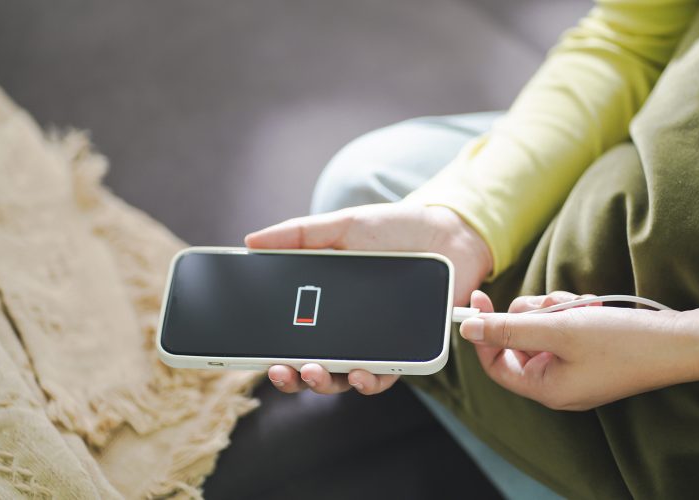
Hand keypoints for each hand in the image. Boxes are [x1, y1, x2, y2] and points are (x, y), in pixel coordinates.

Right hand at [245, 202, 492, 394]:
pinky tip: (359, 374)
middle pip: (312, 364)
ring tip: (314, 371)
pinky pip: (385, 376)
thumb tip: (251, 242)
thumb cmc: (394, 229)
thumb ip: (299, 235)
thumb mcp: (343, 226)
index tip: (257, 355)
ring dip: (324, 383)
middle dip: (293, 376)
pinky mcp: (405, 350)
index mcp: (326, 304)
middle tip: (281, 370)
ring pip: (343, 377)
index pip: (293, 334)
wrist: (447, 234)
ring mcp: (375, 343)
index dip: (273, 350)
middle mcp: (347, 329)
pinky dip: (369, 381)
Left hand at [460, 291, 698, 410]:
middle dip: (531, 315)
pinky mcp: (589, 355)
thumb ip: (508, 329)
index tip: (478, 298)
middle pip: (518, 341)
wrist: (679, 343)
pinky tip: (591, 307)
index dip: (483, 331)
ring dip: (555, 310)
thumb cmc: (622, 342)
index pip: (495, 362)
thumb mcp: (558, 330)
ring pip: (541, 329)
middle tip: (552, 304)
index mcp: (545, 388)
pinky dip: (572, 313)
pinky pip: (564, 329)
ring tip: (580, 305)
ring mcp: (574, 369)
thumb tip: (467, 328)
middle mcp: (557, 383)